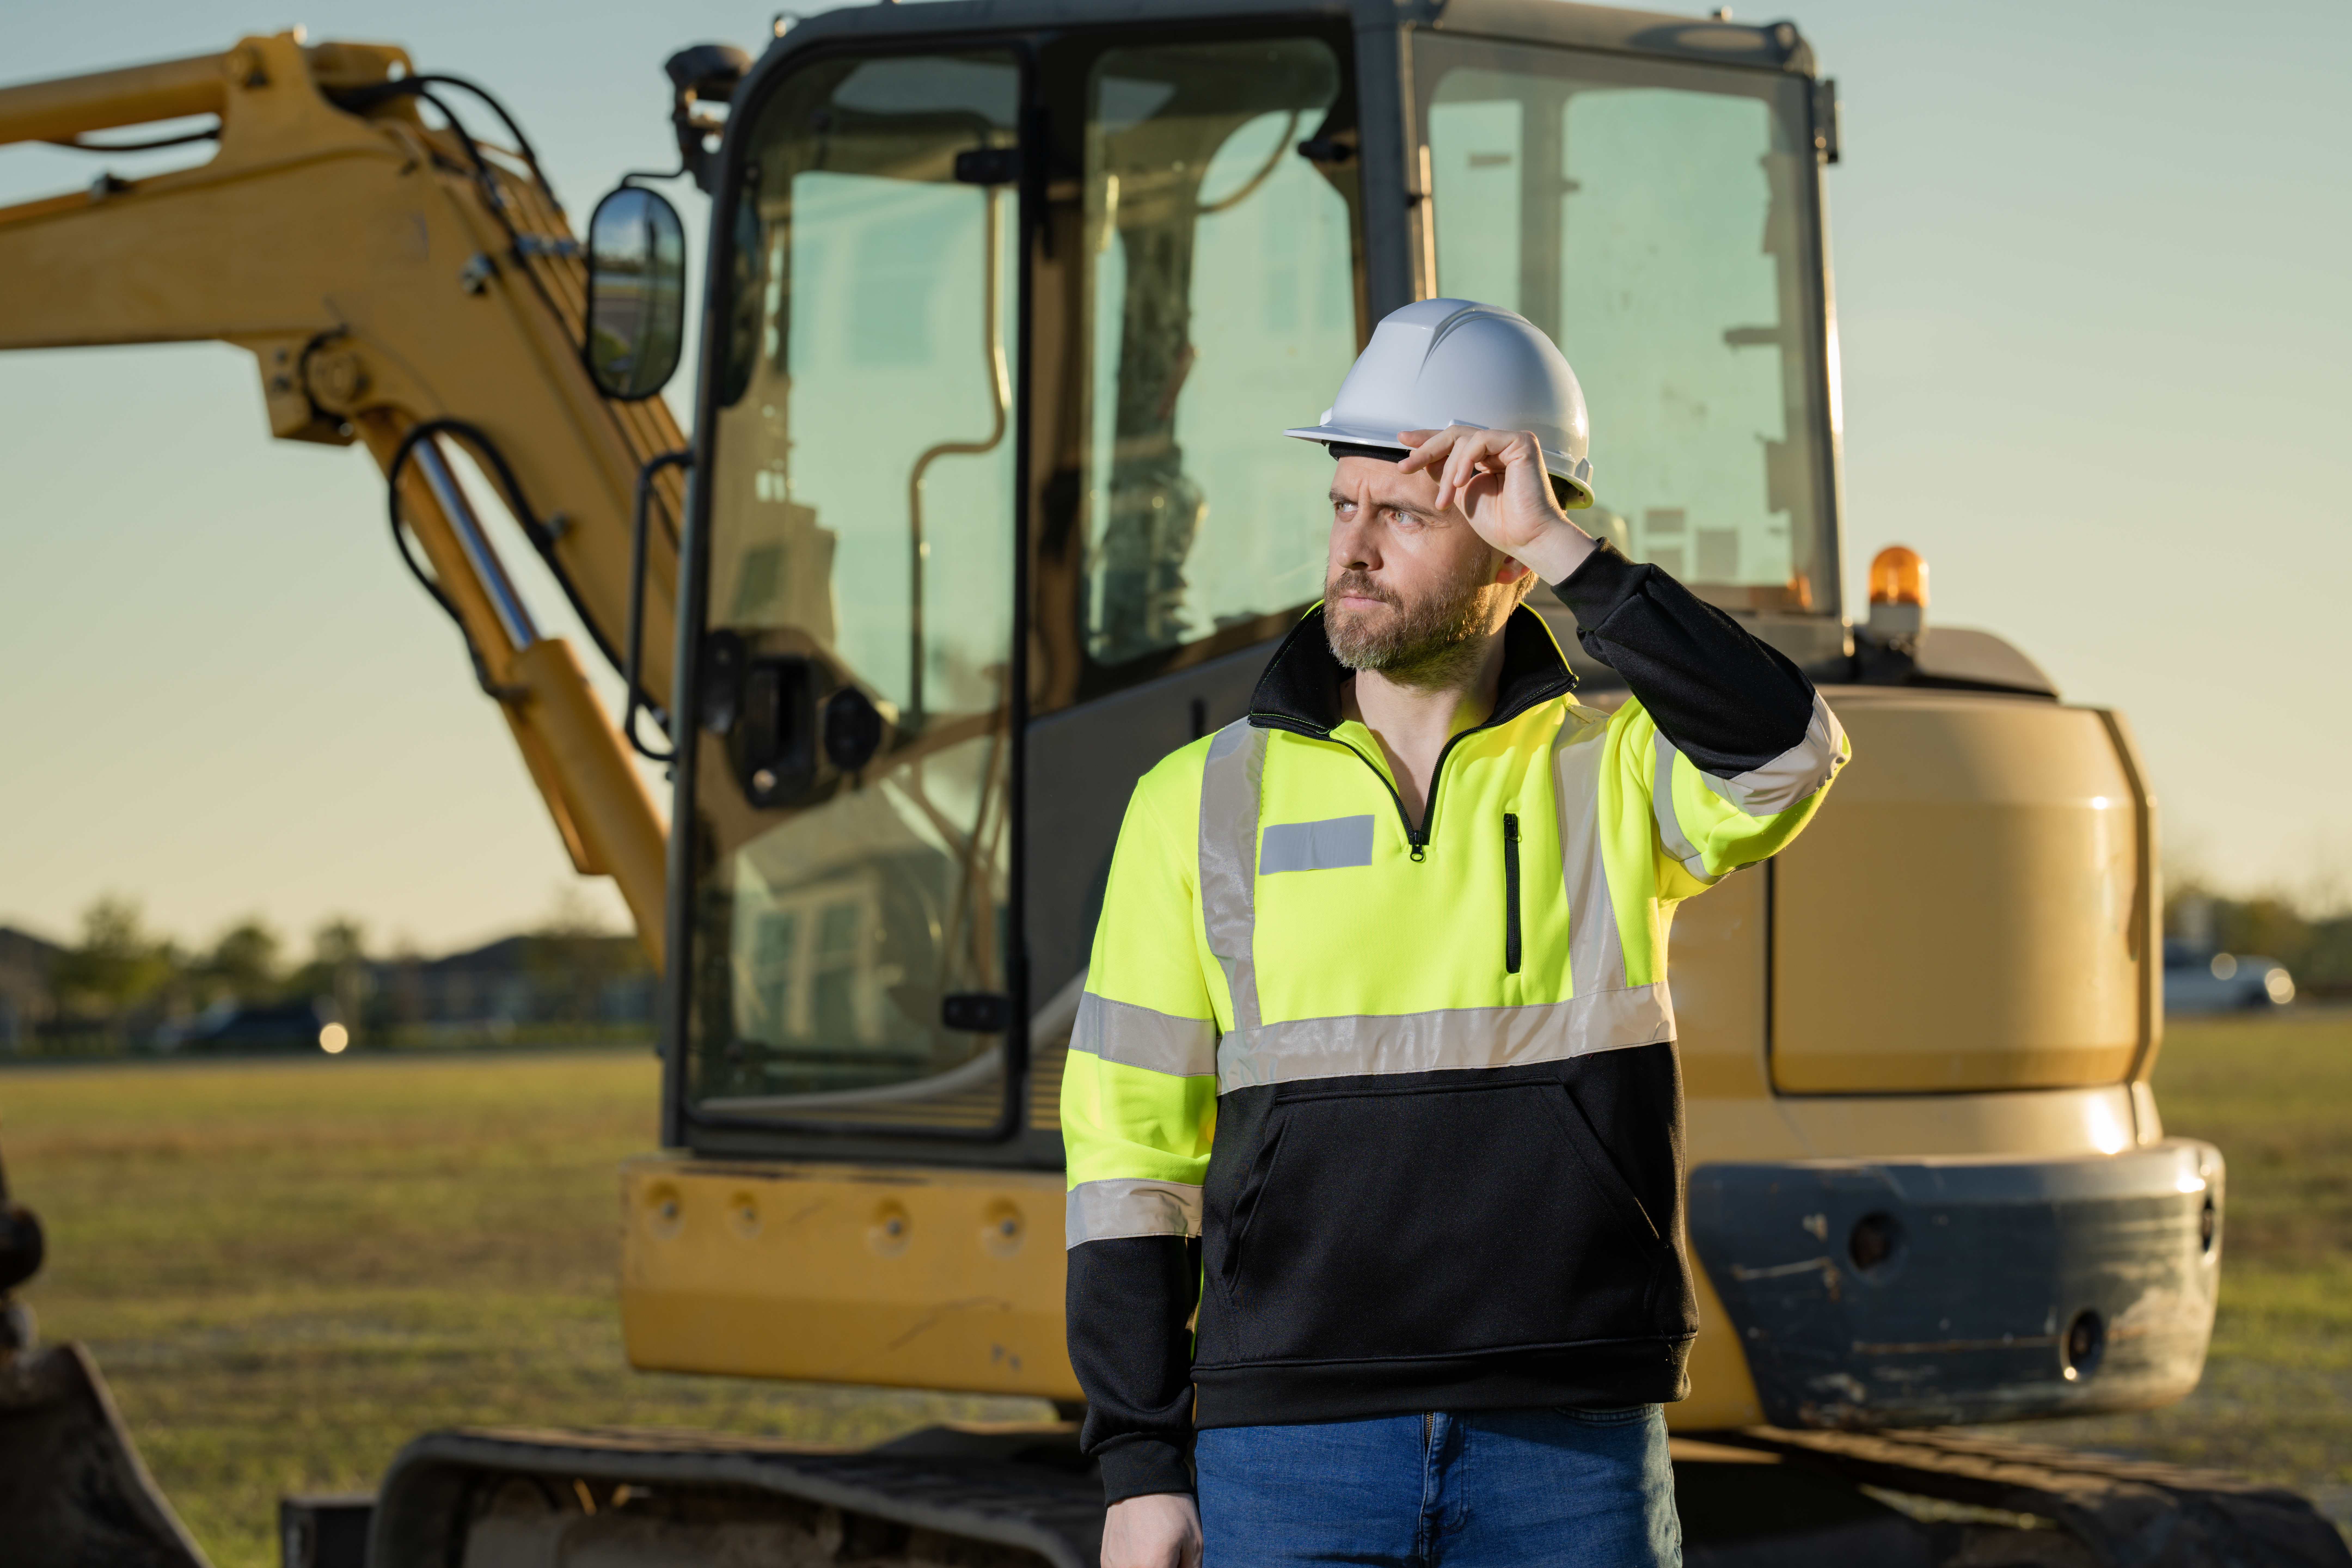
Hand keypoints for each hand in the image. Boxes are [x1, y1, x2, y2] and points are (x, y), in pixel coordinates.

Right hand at [1101, 1492, 1202, 1567]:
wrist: (1141, 1479)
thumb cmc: (1172, 1509)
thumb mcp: (1194, 1542)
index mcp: (1153, 1567)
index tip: (1178, 1562)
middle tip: (1170, 1556)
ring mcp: (1114, 1566)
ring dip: (1149, 1567)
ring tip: (1156, 1552)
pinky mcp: (1106, 1560)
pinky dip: (1134, 1567)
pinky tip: (1143, 1552)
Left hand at [1396, 425, 1593, 584]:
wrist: (1526, 539)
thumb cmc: (1501, 524)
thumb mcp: (1461, 495)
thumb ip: (1445, 474)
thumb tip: (1420, 456)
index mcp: (1488, 458)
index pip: (1454, 442)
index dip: (1428, 441)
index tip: (1403, 441)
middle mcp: (1500, 446)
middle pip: (1455, 435)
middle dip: (1427, 449)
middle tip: (1406, 466)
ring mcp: (1511, 442)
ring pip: (1464, 439)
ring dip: (1448, 470)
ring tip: (1445, 499)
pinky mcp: (1521, 442)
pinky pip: (1481, 440)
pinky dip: (1465, 460)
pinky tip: (1460, 483)